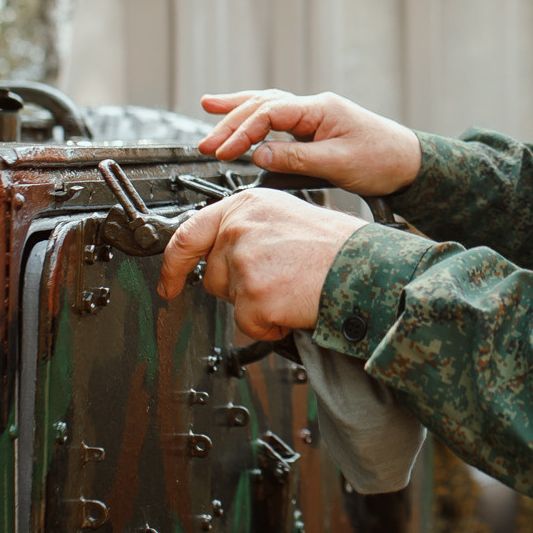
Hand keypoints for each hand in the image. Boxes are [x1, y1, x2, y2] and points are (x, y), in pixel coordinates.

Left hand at [158, 190, 367, 340]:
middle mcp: (239, 229)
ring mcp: (244, 262)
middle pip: (213, 274)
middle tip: (278, 279)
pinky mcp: (254, 296)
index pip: (188, 233)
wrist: (365, 268)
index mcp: (245, 206)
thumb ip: (246, 229)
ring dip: (257, 306)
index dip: (171, 264)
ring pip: (231, 302)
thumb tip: (219, 253)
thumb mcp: (284, 217)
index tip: (167, 283)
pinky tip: (294, 305)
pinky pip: (249, 325)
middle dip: (238, 287)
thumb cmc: (335, 246)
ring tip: (291, 288)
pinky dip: (271, 326)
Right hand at [197, 90, 421, 195]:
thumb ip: (297, 158)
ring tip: (207, 109)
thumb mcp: (339, 164)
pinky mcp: (314, 128)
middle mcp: (314, 106)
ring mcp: (313, 115)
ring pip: (267, 105)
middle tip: (206, 144)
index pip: (270, 112)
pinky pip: (277, 117)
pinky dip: (255, 117)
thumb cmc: (383, 160)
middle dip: (231, 123)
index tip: (225, 152)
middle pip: (262, 105)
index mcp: (320, 108)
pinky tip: (238, 115)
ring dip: (237, 111)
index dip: (243, 132)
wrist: (410, 163)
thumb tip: (259, 154)